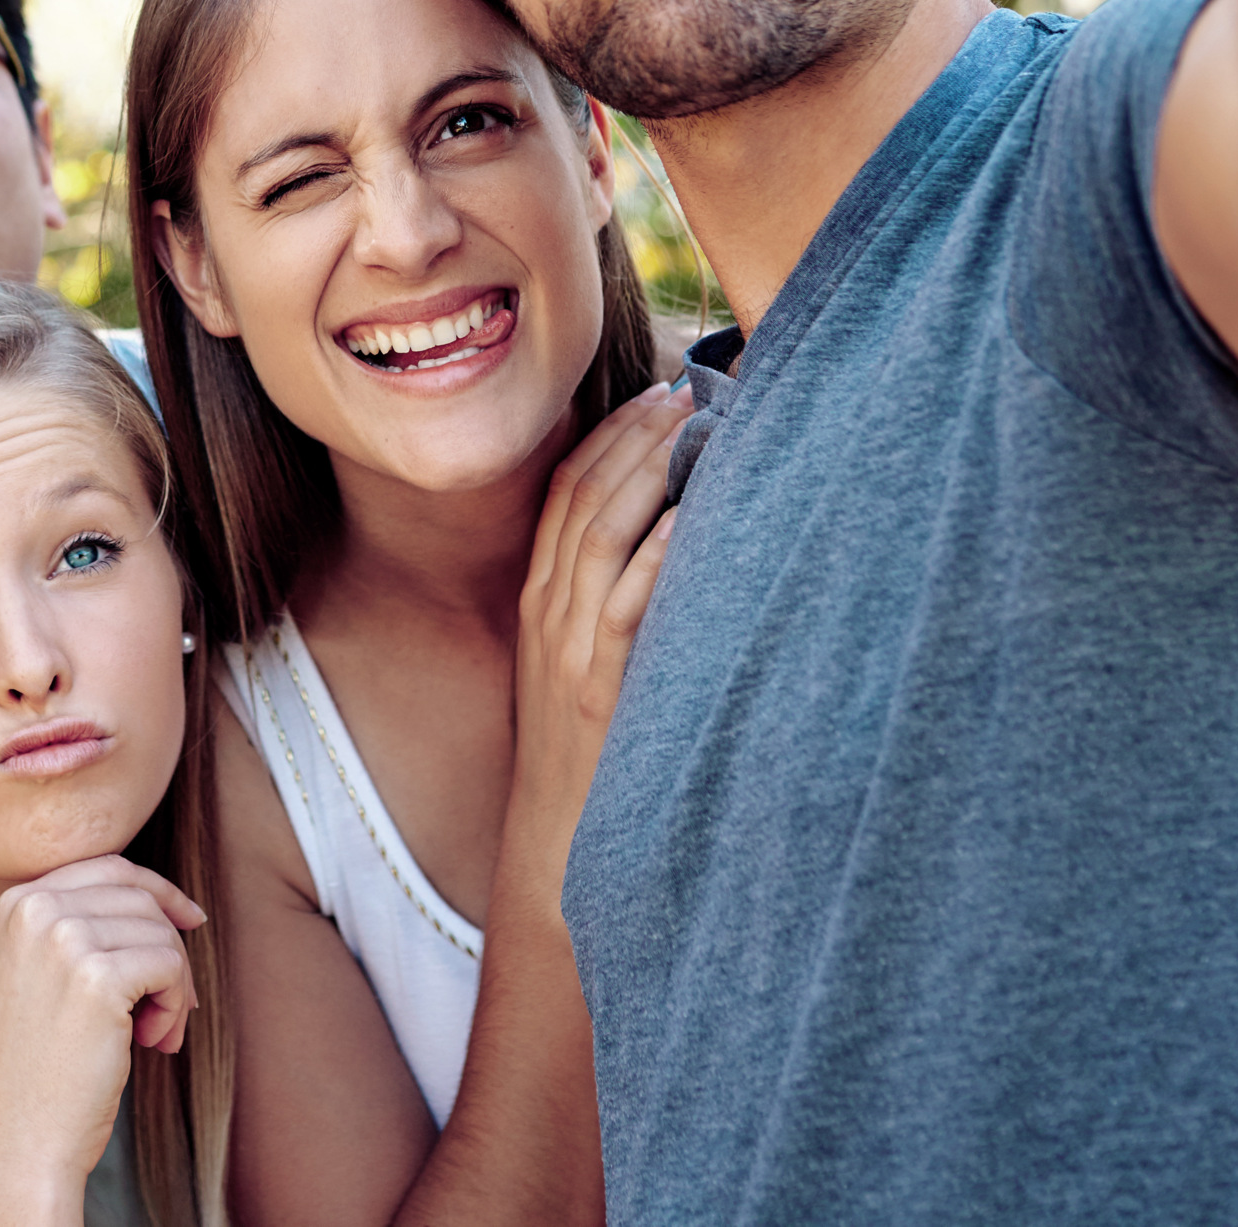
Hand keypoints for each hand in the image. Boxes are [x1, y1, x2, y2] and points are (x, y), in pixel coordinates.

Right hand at [0, 856, 205, 1225]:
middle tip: (171, 1010)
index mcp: (15, 904)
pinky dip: (175, 1008)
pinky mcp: (97, 977)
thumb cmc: (34, 1071)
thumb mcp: (31, 978)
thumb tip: (158, 902)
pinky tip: (153, 1044)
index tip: (190, 919)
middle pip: (140, 898)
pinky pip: (169, 967)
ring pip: (160, 933)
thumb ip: (70, 930)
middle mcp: (34, 910)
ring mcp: (63, 940)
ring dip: (174, 988)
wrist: (17, 1141)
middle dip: (170, 949)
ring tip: (155, 1037)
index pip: (107, 868)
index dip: (158, 892)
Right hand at [503, 383, 688, 902]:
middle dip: (634, 434)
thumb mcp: (581, 669)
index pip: (563, 493)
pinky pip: (631, 597)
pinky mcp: (601, 682)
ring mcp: (569, 644)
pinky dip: (663, 547)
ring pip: (602, 529)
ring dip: (649, 469)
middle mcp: (546, 611)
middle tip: (686, 389)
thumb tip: (669, 549)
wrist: (560, 848)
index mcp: (538, 601)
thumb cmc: (586, 761)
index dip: (605, 437)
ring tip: (695, 424)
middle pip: (583, 496)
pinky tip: (699, 511)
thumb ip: (607, 609)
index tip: (652, 396)